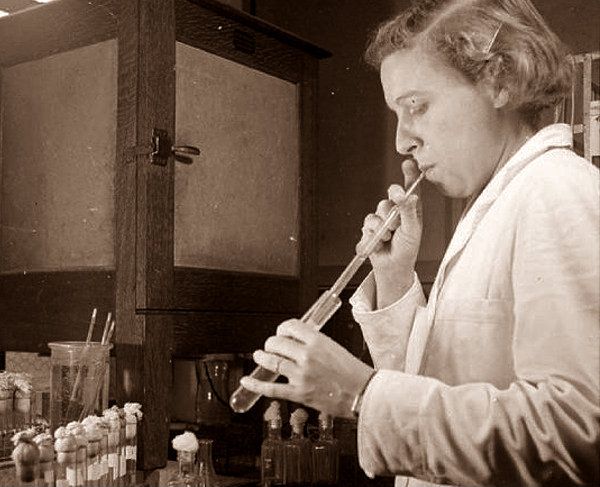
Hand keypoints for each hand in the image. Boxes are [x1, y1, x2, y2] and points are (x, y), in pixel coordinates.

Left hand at [240, 319, 374, 418]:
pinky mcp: (299, 393)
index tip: (281, 333)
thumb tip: (296, 339)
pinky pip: (272, 388)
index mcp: (317, 341)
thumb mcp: (333, 347)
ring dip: (262, 358)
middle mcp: (307, 356)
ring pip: (272, 362)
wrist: (362, 393)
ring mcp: (301, 375)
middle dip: (270, 344)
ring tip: (259, 356)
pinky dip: (256, 385)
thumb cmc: (352, 371)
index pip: (289, 326)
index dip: (281, 329)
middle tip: (270, 347)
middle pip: (276, 343)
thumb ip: (314, 342)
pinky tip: (247, 381)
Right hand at [357, 159, 422, 307]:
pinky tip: (379, 244)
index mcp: (411, 209)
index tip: (408, 164)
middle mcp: (396, 211)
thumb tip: (409, 195)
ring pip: (377, 213)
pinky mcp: (370, 228)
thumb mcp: (412, 230)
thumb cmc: (407, 249)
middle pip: (389, 198)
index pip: (410, 188)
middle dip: (391, 211)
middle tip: (395, 224)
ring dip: (382, 228)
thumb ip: (409, 211)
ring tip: (388, 238)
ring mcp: (382, 219)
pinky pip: (367, 225)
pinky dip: (373, 236)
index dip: (409, 174)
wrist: (392, 267)